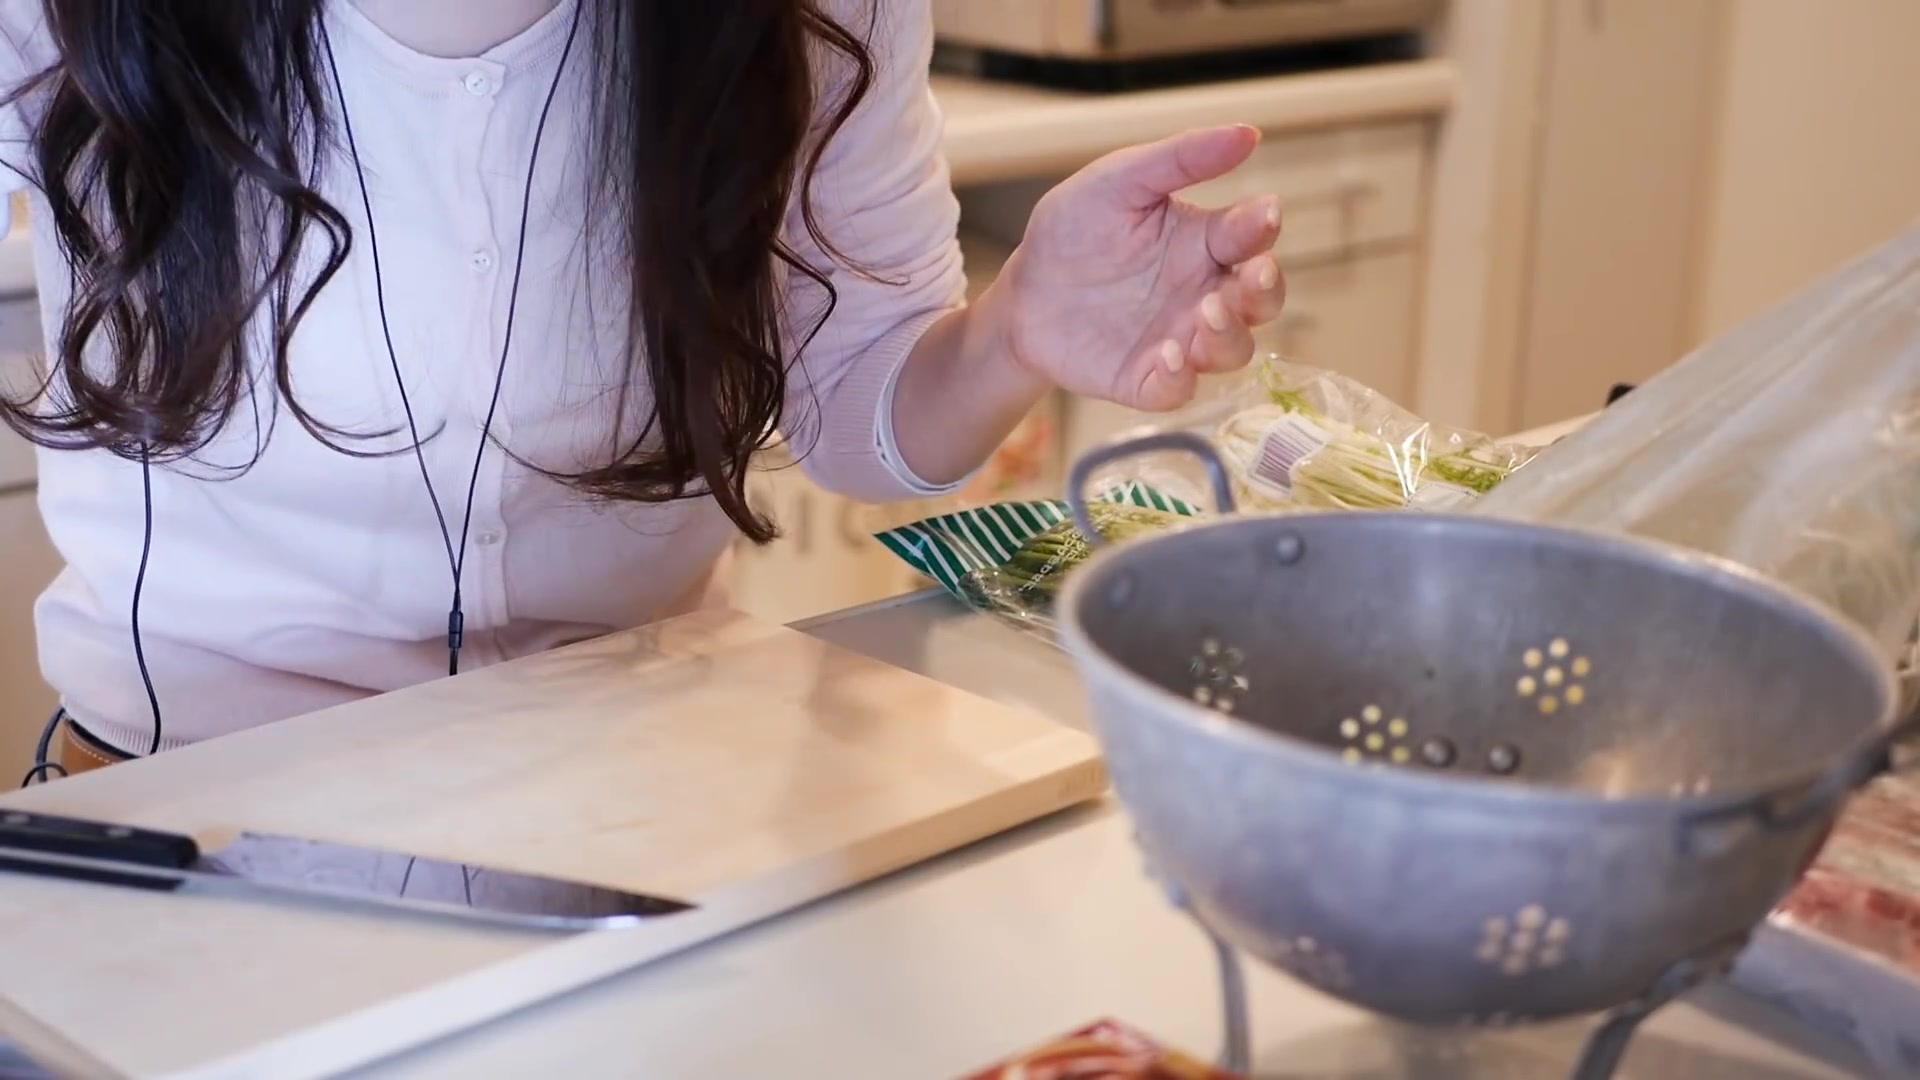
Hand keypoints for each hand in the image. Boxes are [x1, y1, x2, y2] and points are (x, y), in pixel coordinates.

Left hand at [989, 125, 1286, 411]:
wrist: (1023, 292)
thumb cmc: (1074, 231)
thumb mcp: (1119, 181)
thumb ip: (1179, 159)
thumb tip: (1248, 133)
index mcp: (1204, 243)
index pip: (1251, 236)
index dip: (1263, 227)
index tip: (1265, 213)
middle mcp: (1204, 294)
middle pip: (1259, 301)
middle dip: (1266, 291)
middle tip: (1253, 276)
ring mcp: (1179, 340)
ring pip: (1232, 349)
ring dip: (1229, 334)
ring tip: (1207, 312)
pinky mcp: (1146, 379)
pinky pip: (1178, 390)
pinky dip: (1180, 377)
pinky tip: (1167, 354)